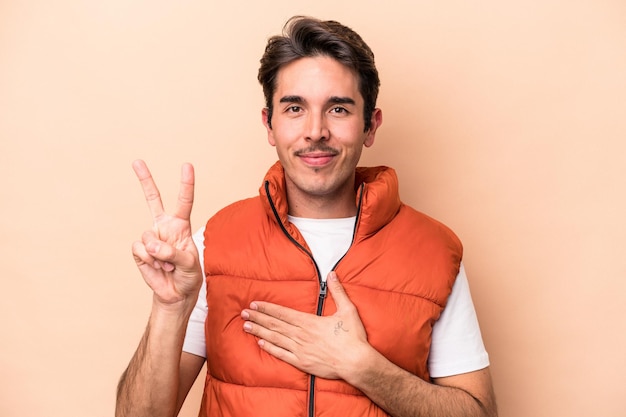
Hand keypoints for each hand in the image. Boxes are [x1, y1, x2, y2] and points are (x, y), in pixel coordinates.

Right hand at [131, 160, 201, 307]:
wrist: (175, 294)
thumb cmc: (188, 276)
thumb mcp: (190, 265)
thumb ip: (174, 253)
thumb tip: (153, 246)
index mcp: (181, 225)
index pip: (184, 201)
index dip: (186, 184)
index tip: (187, 166)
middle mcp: (164, 227)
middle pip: (153, 199)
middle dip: (145, 180)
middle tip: (137, 161)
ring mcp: (151, 238)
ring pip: (149, 237)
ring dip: (160, 256)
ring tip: (168, 265)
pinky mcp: (140, 251)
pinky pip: (141, 250)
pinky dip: (150, 261)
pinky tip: (158, 267)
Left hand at [241, 272, 370, 379]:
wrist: (356, 363)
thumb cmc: (353, 337)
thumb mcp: (348, 310)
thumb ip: (338, 292)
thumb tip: (332, 274)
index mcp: (309, 322)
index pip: (283, 313)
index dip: (267, 308)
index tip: (255, 304)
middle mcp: (301, 335)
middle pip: (275, 324)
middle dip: (258, 317)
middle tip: (244, 313)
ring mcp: (300, 350)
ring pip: (275, 338)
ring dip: (259, 331)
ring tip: (246, 326)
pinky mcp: (302, 363)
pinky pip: (282, 355)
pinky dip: (270, 348)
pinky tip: (261, 343)